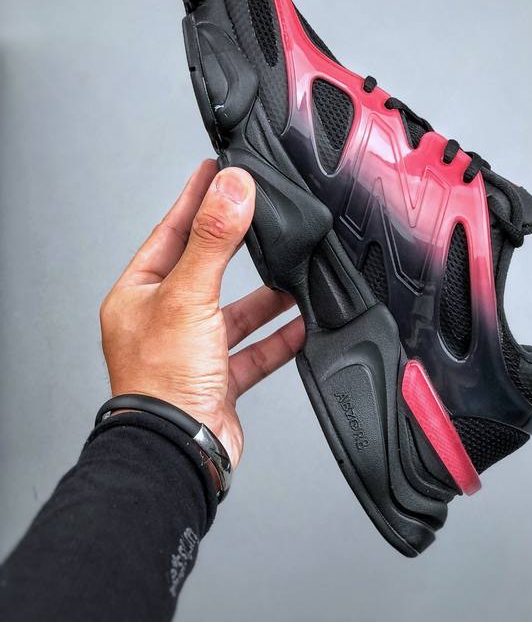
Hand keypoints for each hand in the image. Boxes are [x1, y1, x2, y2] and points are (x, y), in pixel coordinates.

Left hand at [100, 160, 303, 467]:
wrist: (179, 451)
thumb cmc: (161, 382)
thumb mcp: (188, 296)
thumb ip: (214, 240)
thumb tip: (232, 188)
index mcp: (139, 294)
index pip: (171, 231)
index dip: (195, 199)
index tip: (214, 170)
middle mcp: (162, 320)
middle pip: (205, 269)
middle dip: (236, 245)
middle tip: (258, 212)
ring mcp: (190, 351)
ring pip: (234, 312)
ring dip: (265, 297)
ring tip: (294, 273)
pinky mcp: (217, 379)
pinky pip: (254, 351)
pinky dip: (279, 337)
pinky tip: (302, 323)